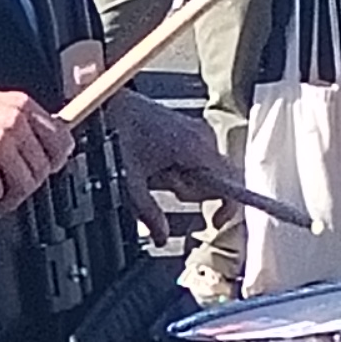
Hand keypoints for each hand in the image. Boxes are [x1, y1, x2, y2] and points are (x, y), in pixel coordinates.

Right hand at [0, 82, 74, 208]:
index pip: (62, 139)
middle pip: (44, 169)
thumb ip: (17, 125)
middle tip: (5, 193)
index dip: (54, 163)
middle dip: (25, 188)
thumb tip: (40, 152)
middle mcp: (12, 119)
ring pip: (24, 185)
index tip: (41, 173)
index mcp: (19, 103)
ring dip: (5, 200)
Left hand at [106, 90, 236, 212]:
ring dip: (183, 181)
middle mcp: (203, 137)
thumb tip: (161, 237)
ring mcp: (198, 132)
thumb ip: (148, 211)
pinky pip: (197, 160)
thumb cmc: (118, 131)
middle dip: (192, 192)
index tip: (214, 222)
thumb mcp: (129, 179)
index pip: (231, 184)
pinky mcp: (190, 131)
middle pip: (217, 180)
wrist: (109, 103)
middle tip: (161, 183)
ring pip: (205, 171)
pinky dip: (181, 169)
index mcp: (196, 148)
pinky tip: (158, 164)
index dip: (227, 207)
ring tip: (154, 170)